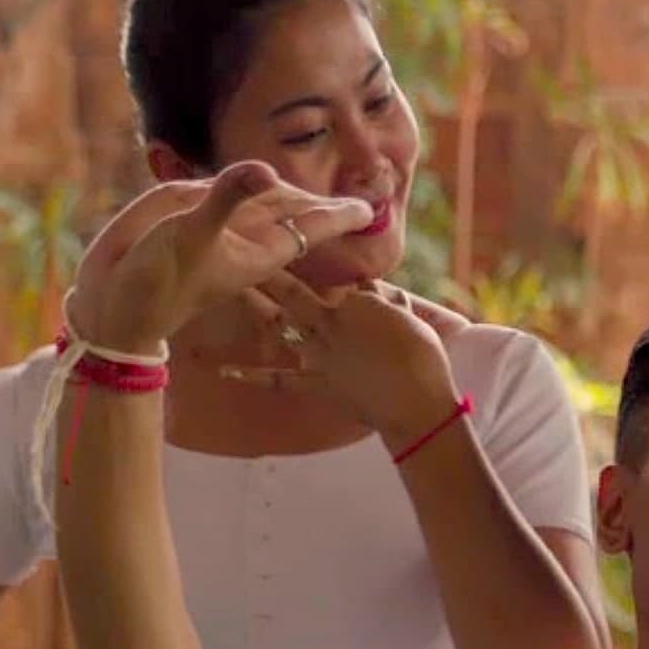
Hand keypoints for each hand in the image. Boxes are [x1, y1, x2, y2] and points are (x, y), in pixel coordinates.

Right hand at [69, 162, 374, 353]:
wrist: (115, 307)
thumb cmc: (157, 280)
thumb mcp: (192, 235)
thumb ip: (227, 199)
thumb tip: (265, 169)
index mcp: (258, 248)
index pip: (310, 223)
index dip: (340, 215)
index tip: (373, 212)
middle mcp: (241, 237)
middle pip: (290, 213)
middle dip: (320, 208)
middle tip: (358, 204)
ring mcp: (214, 229)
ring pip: (258, 207)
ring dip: (284, 199)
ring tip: (313, 196)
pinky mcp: (184, 222)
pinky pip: (220, 202)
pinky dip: (236, 191)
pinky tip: (248, 187)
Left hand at [229, 275, 461, 449]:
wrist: (416, 403)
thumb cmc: (423, 357)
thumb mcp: (409, 316)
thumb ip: (388, 299)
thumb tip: (374, 289)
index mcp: (355, 301)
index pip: (341, 283)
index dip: (340, 279)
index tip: (333, 271)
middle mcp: (329, 322)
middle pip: (294, 290)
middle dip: (271, 269)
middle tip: (247, 246)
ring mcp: (318, 354)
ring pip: (279, 324)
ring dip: (255, 306)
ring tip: (232, 287)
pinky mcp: (315, 384)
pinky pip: (279, 379)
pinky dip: (253, 376)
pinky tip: (225, 372)